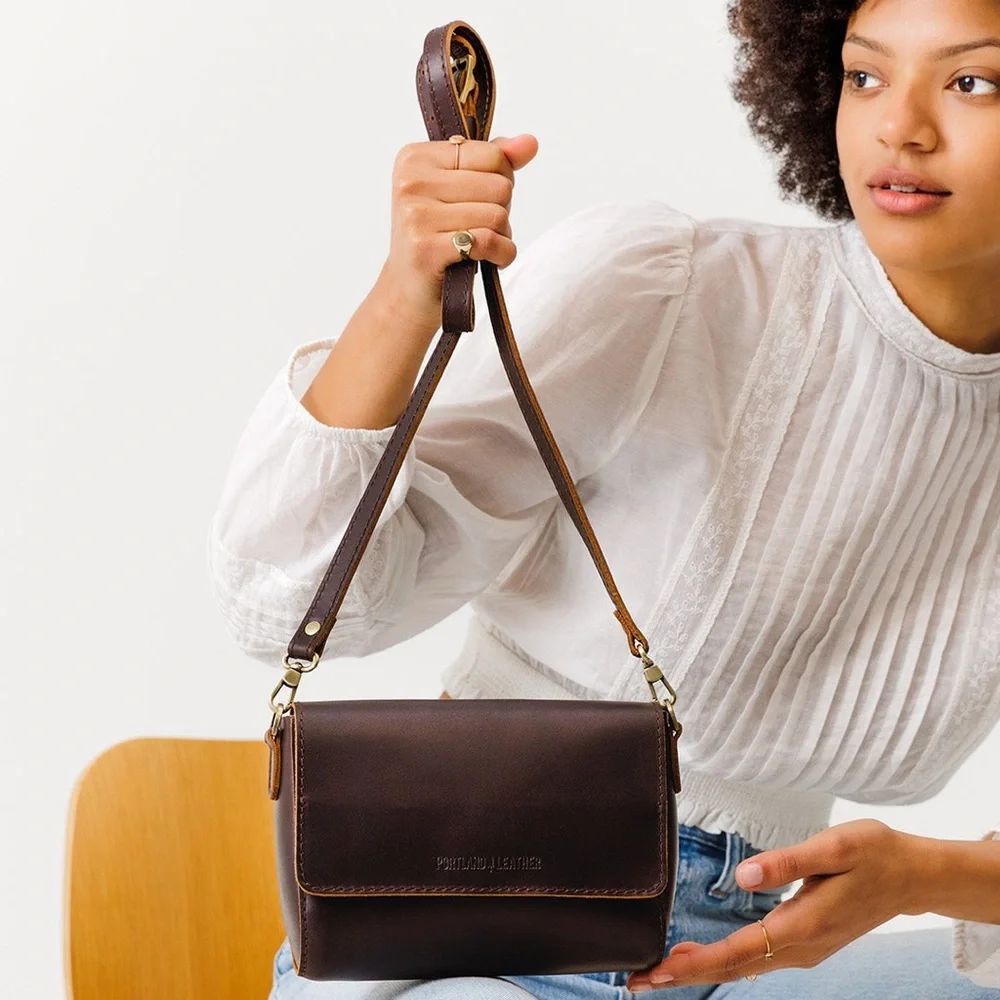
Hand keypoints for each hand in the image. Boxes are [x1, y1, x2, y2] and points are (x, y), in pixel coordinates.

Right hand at [378, 133, 538, 333]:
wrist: (408, 291)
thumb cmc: (437, 238)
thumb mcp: (460, 190)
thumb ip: (495, 161)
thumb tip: (530, 143)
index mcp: (415, 157)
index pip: (492, 155)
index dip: (499, 182)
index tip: (477, 202)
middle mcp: (411, 182)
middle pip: (499, 186)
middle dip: (500, 212)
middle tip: (477, 229)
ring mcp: (415, 215)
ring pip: (498, 215)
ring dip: (501, 237)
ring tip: (479, 247)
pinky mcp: (426, 249)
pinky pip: (487, 241)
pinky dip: (501, 255)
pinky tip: (490, 261)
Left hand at [627, 819, 918, 990]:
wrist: (912, 876)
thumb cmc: (874, 854)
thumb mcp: (834, 847)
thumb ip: (787, 862)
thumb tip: (746, 877)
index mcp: (802, 926)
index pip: (739, 952)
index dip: (695, 964)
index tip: (659, 972)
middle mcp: (799, 947)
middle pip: (733, 967)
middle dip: (683, 974)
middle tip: (637, 980)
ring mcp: (802, 948)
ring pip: (742, 966)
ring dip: (699, 969)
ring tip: (657, 971)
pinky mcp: (803, 941)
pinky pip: (754, 958)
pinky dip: (722, 961)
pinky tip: (700, 957)